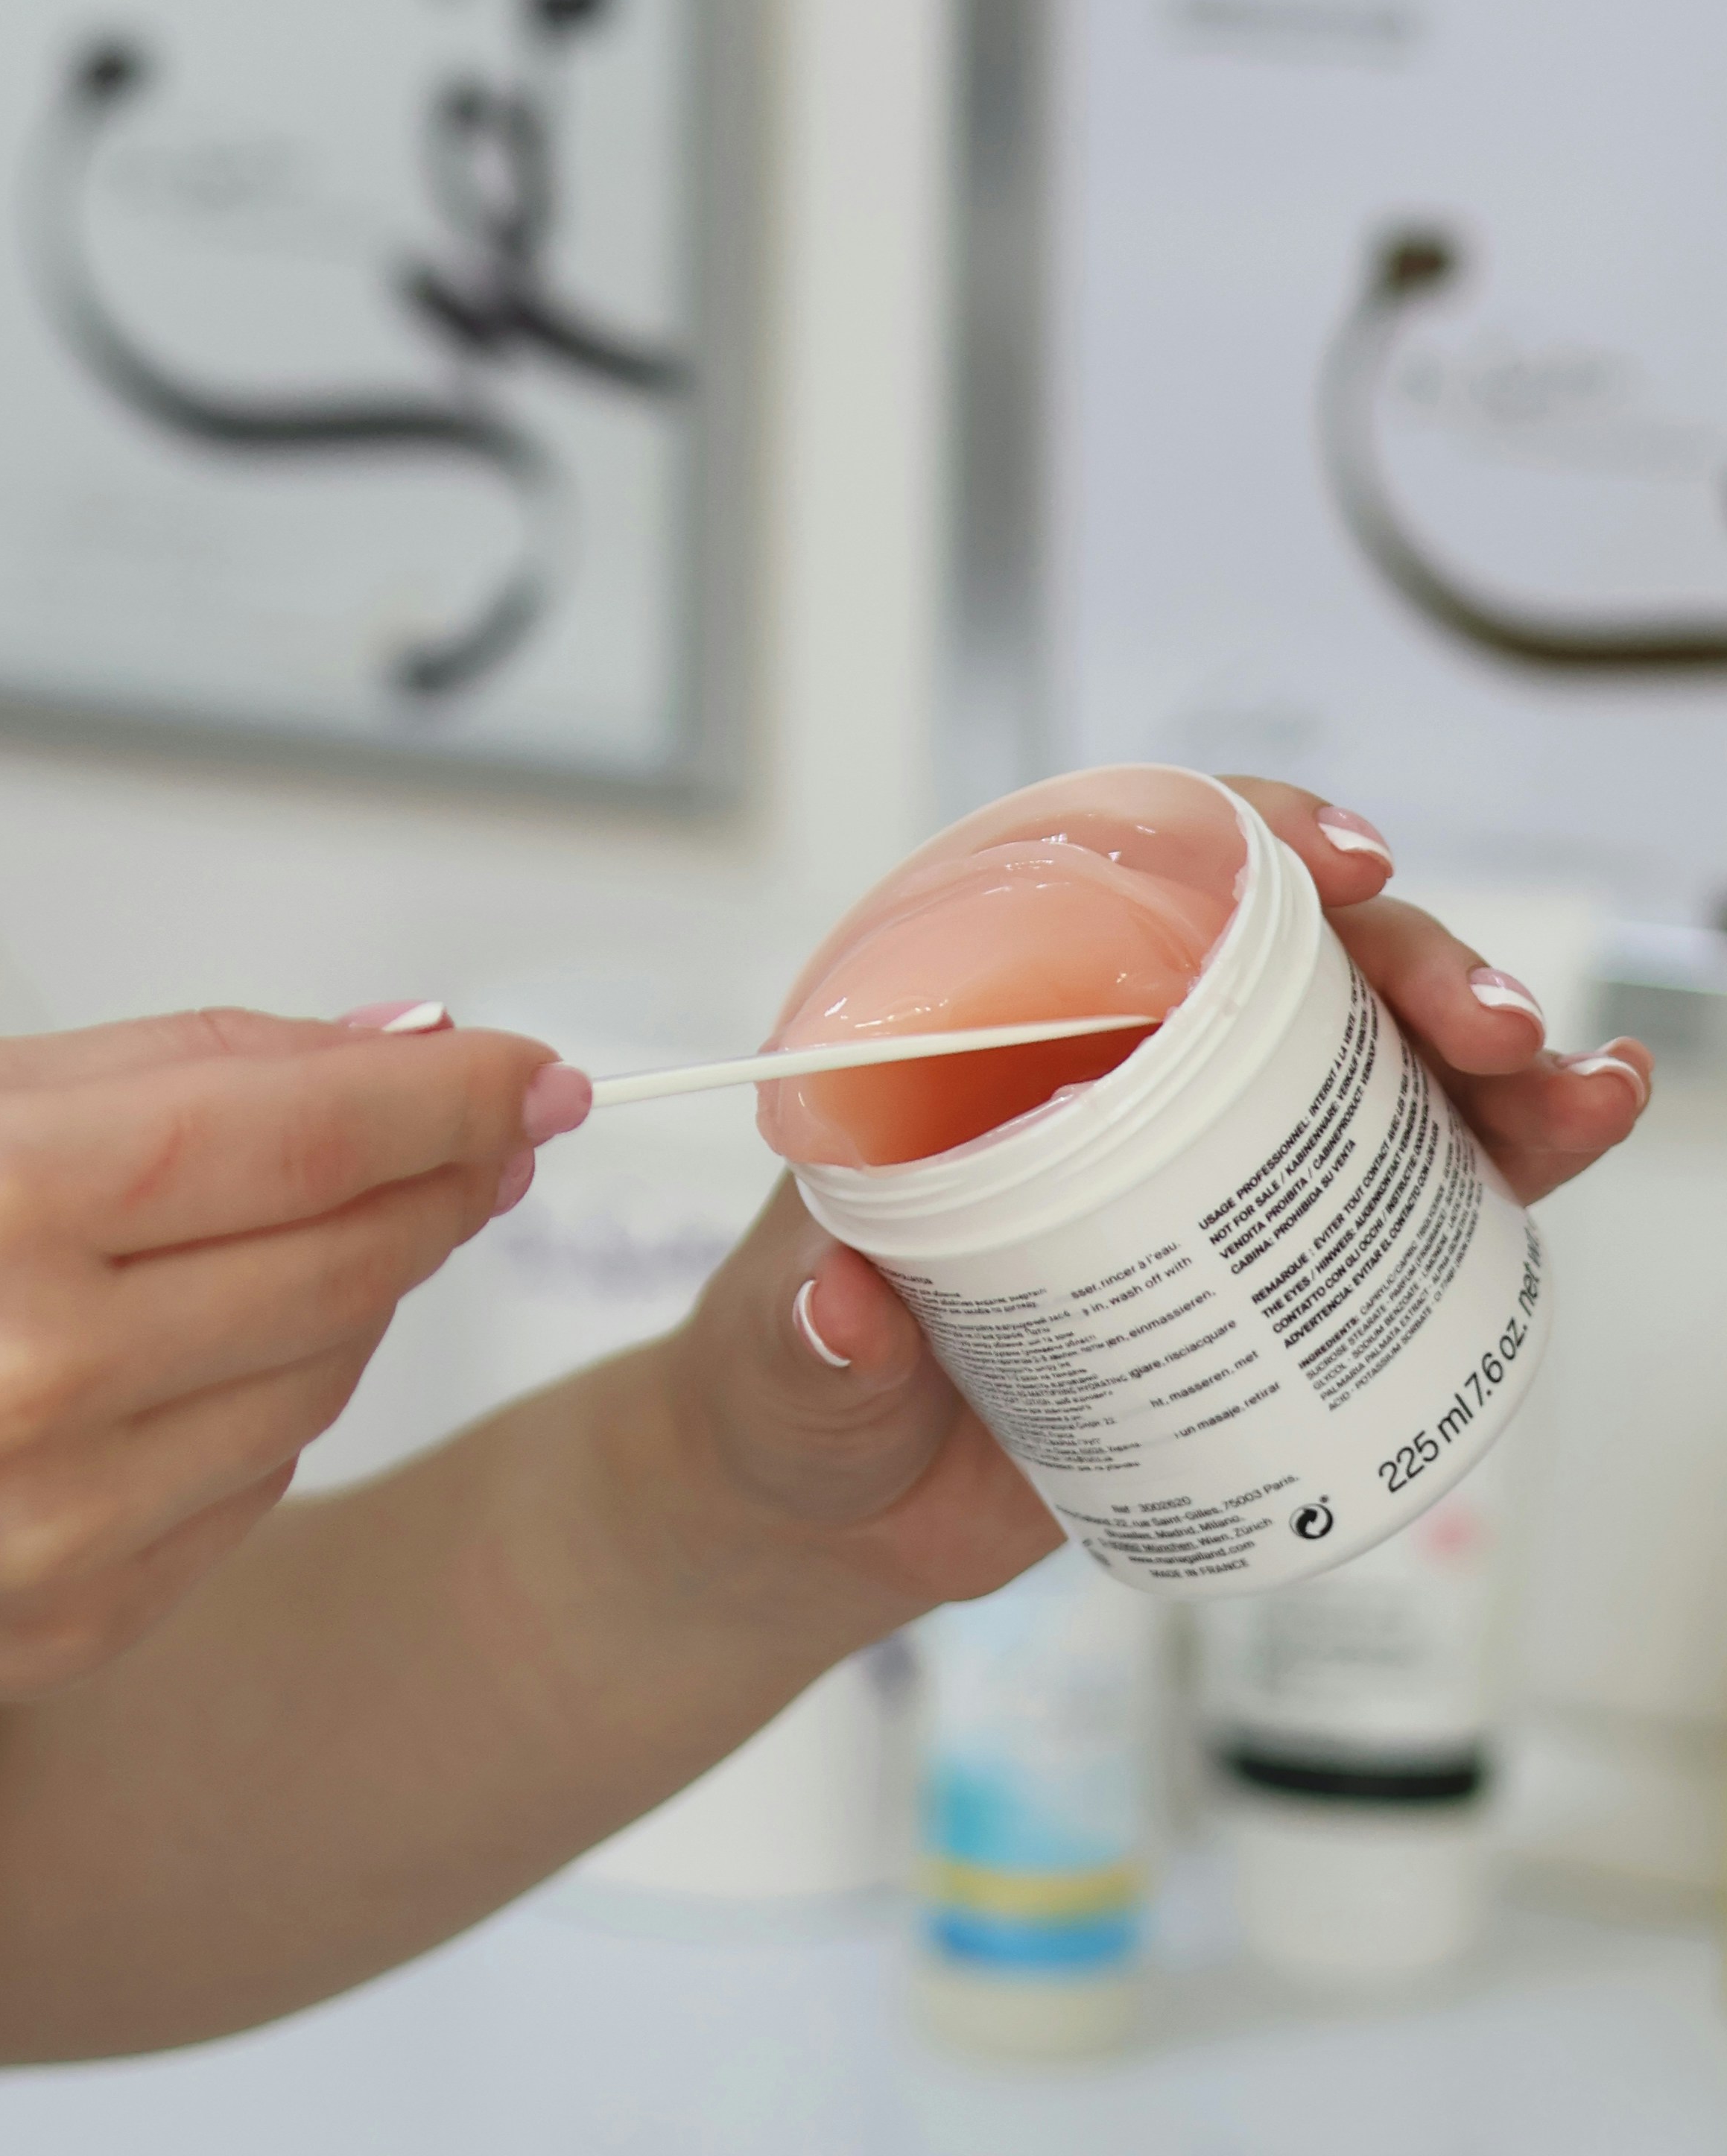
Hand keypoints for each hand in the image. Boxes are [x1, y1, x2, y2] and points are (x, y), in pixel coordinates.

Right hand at [0, 1007, 550, 1765]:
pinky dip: (262, 1400)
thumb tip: (395, 1041)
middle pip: (343, 1255)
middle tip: (491, 1124)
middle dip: (442, 1176)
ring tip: (307, 1225)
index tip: (535, 1062)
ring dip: (354, 1285)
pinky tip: (189, 1355)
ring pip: (321, 1372)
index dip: (445, 1090)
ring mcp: (57, 1527)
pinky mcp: (75, 1628)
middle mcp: (29, 1374)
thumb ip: (171, 1067)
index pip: (296, 1131)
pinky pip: (253, 1484)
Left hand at [643, 778, 1653, 1629]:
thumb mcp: (775, 1358)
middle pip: (1283, 960)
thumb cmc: (783, 1386)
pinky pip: (1397, 1184)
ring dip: (1487, 1057)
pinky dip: (1500, 1153)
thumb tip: (843, 1303)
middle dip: (1402, 963)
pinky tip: (1578, 1131)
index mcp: (984, 1016)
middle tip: (1488, 1023)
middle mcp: (1110, 1055)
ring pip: (1370, 1061)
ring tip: (1576, 1086)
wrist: (828, 1510)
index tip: (1327, 865)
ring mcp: (1197, 1154)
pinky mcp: (1258, 1262)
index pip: (1126, 872)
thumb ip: (801, 1336)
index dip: (1241, 843)